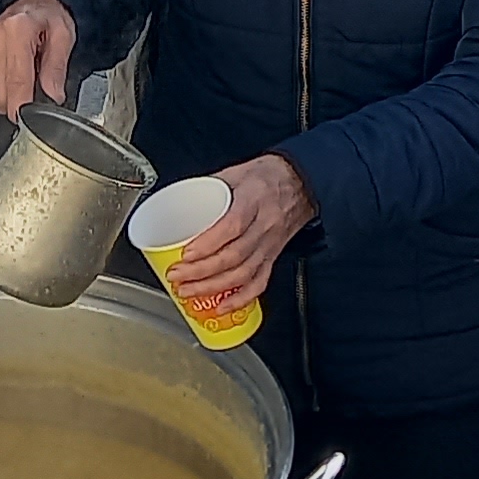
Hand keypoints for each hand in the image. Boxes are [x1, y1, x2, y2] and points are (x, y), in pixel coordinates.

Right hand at [0, 0, 78, 114]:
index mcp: (17, 30)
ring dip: (11, 93)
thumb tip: (52, 95)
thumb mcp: (64, 35)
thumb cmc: (46, 17)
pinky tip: (11, 73)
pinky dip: (1, 89)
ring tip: (25, 72)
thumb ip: (57, 66)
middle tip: (38, 84)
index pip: (17, 79)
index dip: (23, 105)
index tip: (28, 120)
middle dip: (22, 99)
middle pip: (3, 92)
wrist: (27, 3)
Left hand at [164, 153, 315, 312]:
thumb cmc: (268, 175)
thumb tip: (178, 202)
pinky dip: (241, 298)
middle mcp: (264, 225)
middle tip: (178, 276)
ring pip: (243, 273)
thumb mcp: (235, 172)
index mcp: (254, 200)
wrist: (301, 182)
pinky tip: (223, 305)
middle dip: (202, 272)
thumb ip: (208, 188)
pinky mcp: (273, 256)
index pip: (232, 227)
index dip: (208, 244)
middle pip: (234, 256)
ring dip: (214, 287)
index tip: (186, 255)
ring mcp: (270, 244)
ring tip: (189, 291)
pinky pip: (260, 282)